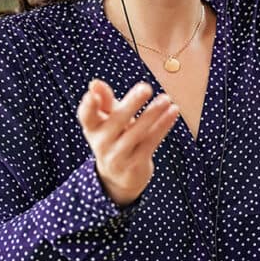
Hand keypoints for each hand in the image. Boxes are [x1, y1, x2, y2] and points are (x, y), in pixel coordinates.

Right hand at [76, 79, 179, 206]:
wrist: (119, 177)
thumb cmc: (114, 137)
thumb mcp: (107, 120)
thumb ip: (104, 101)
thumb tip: (95, 83)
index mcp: (92, 128)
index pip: (86, 116)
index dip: (88, 106)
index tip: (92, 94)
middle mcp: (101, 143)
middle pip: (116, 121)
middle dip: (131, 104)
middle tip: (146, 87)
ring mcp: (118, 156)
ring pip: (137, 132)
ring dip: (153, 114)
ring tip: (165, 99)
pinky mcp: (135, 165)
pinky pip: (151, 142)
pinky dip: (163, 126)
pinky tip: (173, 111)